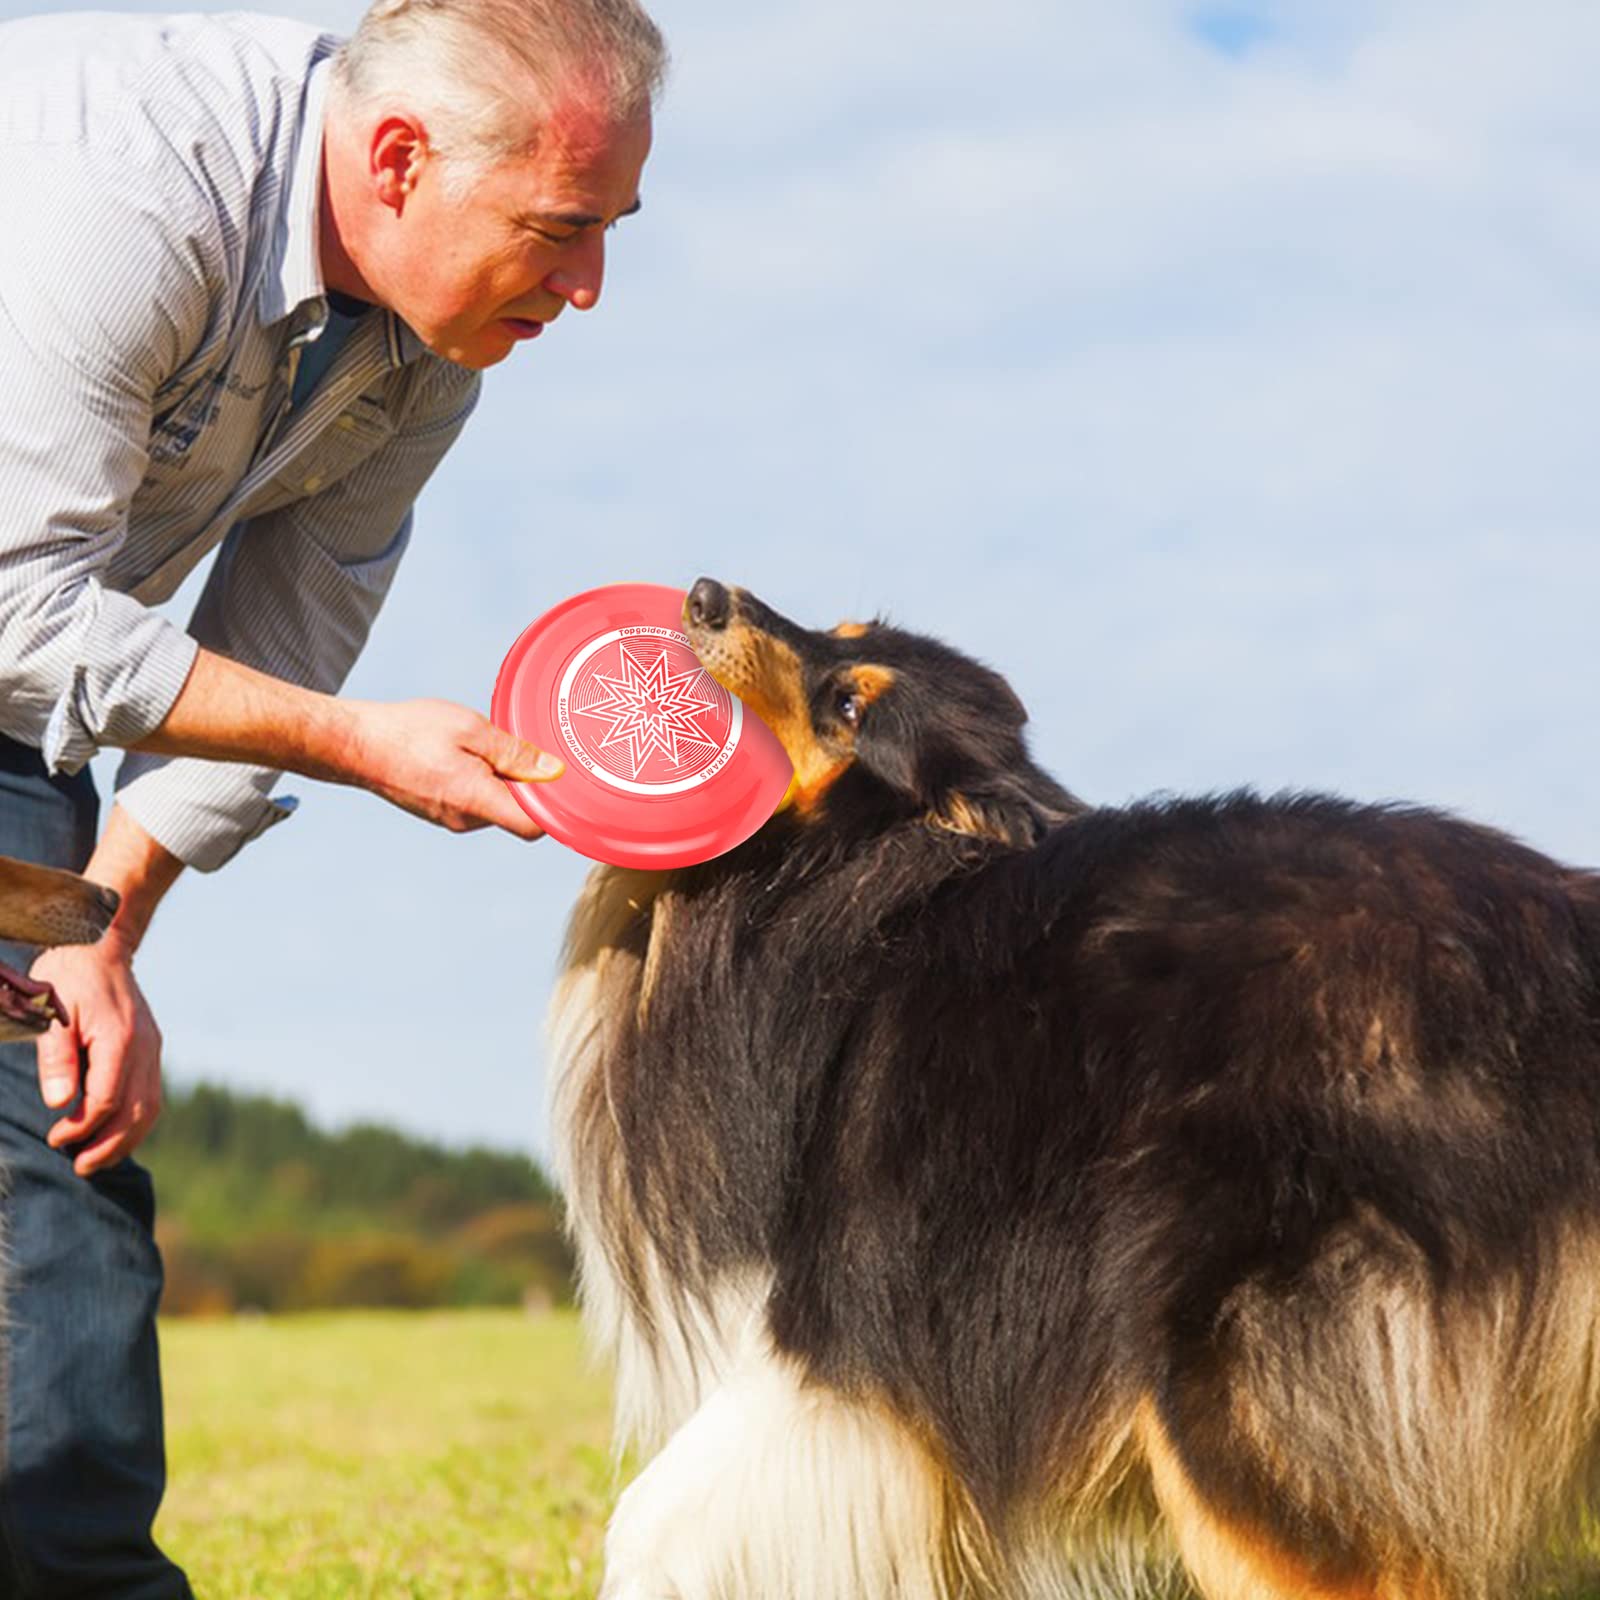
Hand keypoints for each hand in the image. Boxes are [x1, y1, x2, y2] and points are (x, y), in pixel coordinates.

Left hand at [30, 931, 162, 1177]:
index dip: (81, 1127)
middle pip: (137, 1112)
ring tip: (98, 1159)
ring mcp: (153, 1048)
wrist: (97, 948)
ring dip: (127, 1139)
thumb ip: (56, 1059)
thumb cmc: (65, 980)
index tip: (54, 1138)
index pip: (107, 1100)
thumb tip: (58, 1104)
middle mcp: (144, 1047)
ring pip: (151, 1107)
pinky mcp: (152, 1049)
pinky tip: (114, 1132)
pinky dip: (136, 1121)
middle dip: (110, 1145)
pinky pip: (152, 1095)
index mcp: (120, 1039)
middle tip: (80, 1167)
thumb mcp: (50, 1016)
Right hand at [341, 699, 562, 836]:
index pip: (535, 826)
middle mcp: (466, 821)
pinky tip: (466, 754)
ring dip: (503, 779)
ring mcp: (452, 820)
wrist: (354, 744)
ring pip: (498, 805)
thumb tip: (553, 772)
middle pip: (519, 813)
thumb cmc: (409, 732)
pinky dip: (483, 780)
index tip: (565, 782)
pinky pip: (477, 802)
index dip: (557, 808)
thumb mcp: (470, 729)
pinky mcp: (441, 813)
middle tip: (520, 744)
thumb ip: (514, 752)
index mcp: (476, 801)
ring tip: (483, 745)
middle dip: (528, 783)